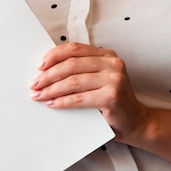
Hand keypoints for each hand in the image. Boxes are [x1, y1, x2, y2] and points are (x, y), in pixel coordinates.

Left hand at [29, 42, 147, 141]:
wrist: (135, 121)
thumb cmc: (111, 100)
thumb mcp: (97, 79)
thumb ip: (80, 71)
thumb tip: (45, 71)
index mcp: (107, 55)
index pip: (74, 49)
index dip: (54, 56)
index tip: (39, 66)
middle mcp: (112, 63)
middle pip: (71, 65)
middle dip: (48, 75)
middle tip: (34, 84)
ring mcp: (114, 79)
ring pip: (73, 81)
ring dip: (51, 89)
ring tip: (38, 95)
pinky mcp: (112, 96)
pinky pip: (79, 98)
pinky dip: (62, 101)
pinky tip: (52, 104)